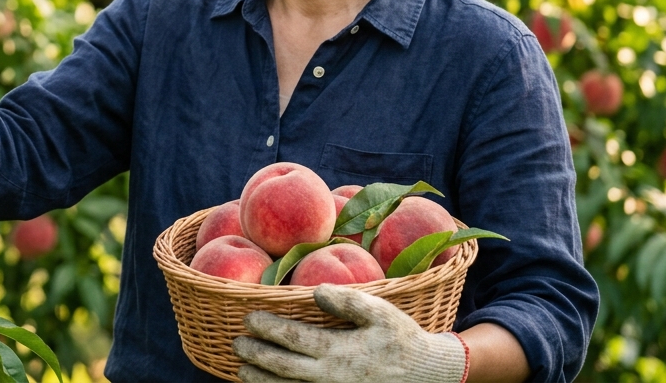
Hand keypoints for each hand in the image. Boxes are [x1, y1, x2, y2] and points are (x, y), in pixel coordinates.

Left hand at [233, 284, 468, 382]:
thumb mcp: (382, 314)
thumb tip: (316, 290)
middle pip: (282, 367)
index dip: (268, 328)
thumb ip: (350, 301)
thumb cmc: (402, 340)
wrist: (428, 376)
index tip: (249, 318)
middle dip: (257, 355)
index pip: (292, 338)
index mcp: (338, 352)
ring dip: (261, 380)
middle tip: (237, 343)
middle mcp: (330, 377)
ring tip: (242, 369)